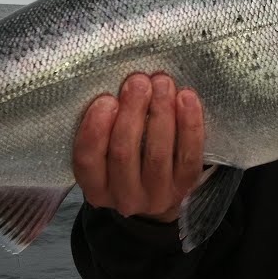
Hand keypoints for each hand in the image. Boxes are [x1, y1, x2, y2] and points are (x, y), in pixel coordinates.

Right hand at [72, 72, 204, 222]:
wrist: (159, 188)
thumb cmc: (125, 156)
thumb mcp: (105, 150)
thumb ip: (105, 124)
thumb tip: (117, 84)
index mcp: (95, 187)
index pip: (88, 159)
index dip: (95, 128)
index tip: (106, 98)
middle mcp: (124, 197)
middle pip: (123, 153)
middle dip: (132, 112)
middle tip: (138, 82)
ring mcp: (156, 195)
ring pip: (157, 154)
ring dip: (160, 113)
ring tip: (161, 83)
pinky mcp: (185, 186)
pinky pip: (188, 155)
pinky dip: (189, 124)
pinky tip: (186, 98)